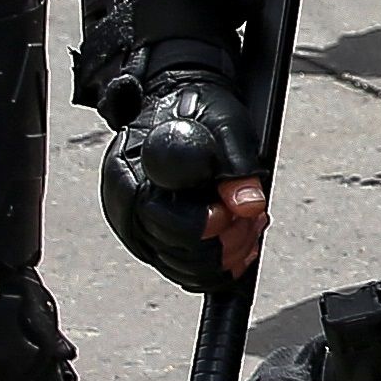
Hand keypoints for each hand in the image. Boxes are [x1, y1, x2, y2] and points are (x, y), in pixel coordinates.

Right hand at [101, 65, 262, 290]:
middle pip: (177, 253)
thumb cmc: (197, 111)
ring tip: (251, 222)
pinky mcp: (156, 242)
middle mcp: (126, 209)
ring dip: (228, 254)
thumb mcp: (224, 126)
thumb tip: (248, 205)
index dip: (209, 224)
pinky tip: (242, 240)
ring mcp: (139, 230)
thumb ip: (237, 167)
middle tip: (254, 218)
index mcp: (128, 175)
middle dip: (226, 242)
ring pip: (185, 269)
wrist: (180, 110)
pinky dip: (220, 264)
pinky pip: (188, 271)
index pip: (165, 222)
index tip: (239, 210)